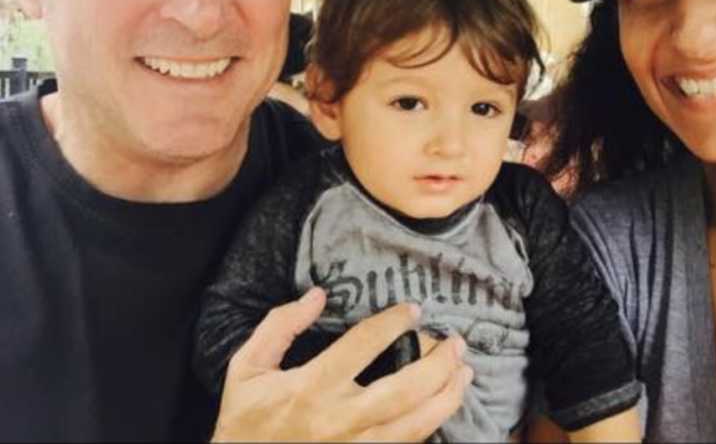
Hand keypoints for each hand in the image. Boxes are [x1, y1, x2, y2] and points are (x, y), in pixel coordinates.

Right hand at [212, 288, 472, 441]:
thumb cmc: (245, 419)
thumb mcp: (247, 367)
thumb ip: (280, 326)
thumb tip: (317, 295)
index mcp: (311, 387)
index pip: (362, 345)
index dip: (393, 323)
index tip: (414, 309)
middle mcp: (338, 419)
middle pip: (402, 391)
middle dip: (437, 365)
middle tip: (457, 343)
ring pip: (414, 425)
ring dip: (446, 398)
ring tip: (465, 374)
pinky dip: (430, 427)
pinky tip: (443, 408)